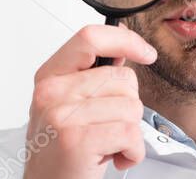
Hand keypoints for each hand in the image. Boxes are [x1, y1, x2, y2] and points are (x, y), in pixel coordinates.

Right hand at [23, 25, 156, 178]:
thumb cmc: (60, 151)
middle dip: (128, 106)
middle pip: (123, 78)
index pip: (91, 38)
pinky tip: (115, 158)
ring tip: (108, 144)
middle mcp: (52, 92)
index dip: (125, 40)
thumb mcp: (67, 106)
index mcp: (49, 76)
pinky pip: (130, 133)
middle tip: (107, 128)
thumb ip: (91, 77)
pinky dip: (133, 151)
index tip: (146, 53)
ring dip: (131, 133)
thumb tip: (125, 52)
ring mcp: (63, 115)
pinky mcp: (77, 140)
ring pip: (131, 106)